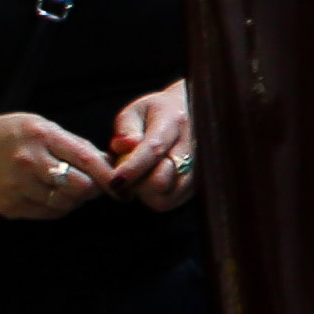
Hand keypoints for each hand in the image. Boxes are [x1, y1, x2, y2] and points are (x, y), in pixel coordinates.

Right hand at [0, 112, 117, 221]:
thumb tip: (106, 162)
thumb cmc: (5, 136)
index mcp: (39, 136)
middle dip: (92, 187)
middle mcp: (28, 162)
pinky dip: (58, 206)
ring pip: (66, 203)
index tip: (120, 180)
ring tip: (69, 187)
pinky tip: (51, 195)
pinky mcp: (11, 207)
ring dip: (75, 199)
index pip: (83, 157)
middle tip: (92, 183)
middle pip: (79, 186)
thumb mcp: (38, 126)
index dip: (106, 172)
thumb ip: (71, 143)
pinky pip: (48, 213)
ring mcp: (18, 187)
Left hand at [106, 83, 199, 210]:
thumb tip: (124, 146)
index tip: (114, 181)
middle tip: (125, 170)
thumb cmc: (155, 113)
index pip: (154, 149)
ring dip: (144, 192)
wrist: (190, 114)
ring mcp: (199, 169)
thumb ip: (126, 128)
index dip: (132, 168)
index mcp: (175, 121)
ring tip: (140, 173)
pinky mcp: (196, 185)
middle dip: (136, 182)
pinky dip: (153, 196)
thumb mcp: (135, 111)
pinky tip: (150, 180)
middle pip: (161, 180)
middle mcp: (193, 146)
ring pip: (165, 198)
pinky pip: (169, 202)